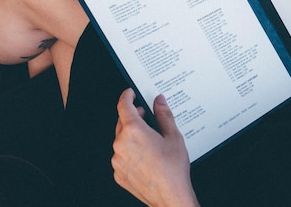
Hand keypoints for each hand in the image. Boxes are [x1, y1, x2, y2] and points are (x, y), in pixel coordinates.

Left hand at [112, 88, 199, 206]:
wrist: (169, 196)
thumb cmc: (173, 168)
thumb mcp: (173, 136)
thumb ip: (164, 115)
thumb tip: (159, 101)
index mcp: (134, 131)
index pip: (124, 106)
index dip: (127, 96)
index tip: (130, 93)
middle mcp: (121, 144)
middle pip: (122, 122)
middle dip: (133, 117)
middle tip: (146, 116)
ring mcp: (117, 160)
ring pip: (121, 140)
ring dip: (132, 136)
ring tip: (150, 141)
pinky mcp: (118, 173)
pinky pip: (121, 156)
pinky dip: (130, 151)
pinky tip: (146, 156)